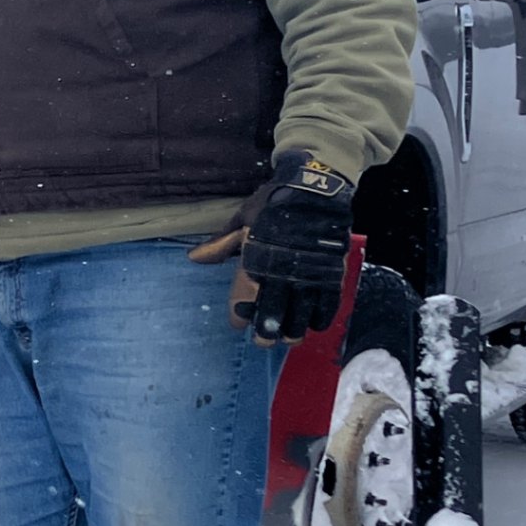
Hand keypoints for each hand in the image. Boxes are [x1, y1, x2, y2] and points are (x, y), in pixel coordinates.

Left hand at [190, 148, 353, 342]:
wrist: (316, 184)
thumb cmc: (275, 200)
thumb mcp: (243, 218)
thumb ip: (221, 243)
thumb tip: (192, 258)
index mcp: (256, 257)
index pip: (244, 297)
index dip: (240, 315)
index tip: (237, 324)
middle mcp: (282, 270)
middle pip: (273, 313)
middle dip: (266, 332)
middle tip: (263, 341)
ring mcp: (309, 272)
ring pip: (301, 315)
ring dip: (293, 330)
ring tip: (289, 337)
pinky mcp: (332, 271)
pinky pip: (328, 304)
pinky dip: (320, 318)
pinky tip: (313, 323)